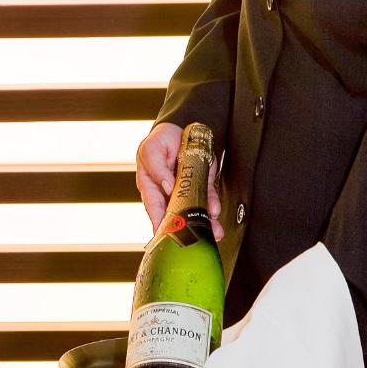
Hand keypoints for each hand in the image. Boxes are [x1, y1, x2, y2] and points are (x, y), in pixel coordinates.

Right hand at [136, 122, 222, 240]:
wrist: (181, 128)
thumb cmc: (160, 141)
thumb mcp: (151, 150)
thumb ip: (156, 168)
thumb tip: (166, 187)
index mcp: (151, 186)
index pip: (154, 208)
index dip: (159, 223)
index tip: (165, 236)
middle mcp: (167, 193)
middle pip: (176, 214)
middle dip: (187, 227)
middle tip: (195, 238)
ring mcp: (185, 189)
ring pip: (194, 209)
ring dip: (205, 221)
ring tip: (213, 231)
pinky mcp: (201, 183)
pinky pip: (208, 196)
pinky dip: (213, 204)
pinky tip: (215, 210)